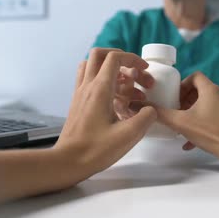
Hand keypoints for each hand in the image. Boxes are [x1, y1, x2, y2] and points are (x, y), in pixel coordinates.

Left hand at [52, 48, 156, 186]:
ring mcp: (80, 93)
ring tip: (128, 89)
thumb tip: (151, 109)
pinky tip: (116, 101)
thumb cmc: (96, 149)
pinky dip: (104, 83)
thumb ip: (145, 118)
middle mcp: (87, 86)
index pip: (115, 58)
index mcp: (100, 89)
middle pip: (100, 55)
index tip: (145, 70)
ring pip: (93, 67)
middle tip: (135, 77)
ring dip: (111, 71)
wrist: (67, 162)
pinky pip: (89, 81)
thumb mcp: (129, 135)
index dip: (132, 59)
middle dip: (122, 60)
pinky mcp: (78, 103)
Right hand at [156, 71, 218, 161]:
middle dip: (185, 101)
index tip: (173, 97)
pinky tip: (190, 142)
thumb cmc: (211, 132)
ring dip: (191, 113)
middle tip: (175, 111)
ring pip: (205, 105)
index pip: (195, 76)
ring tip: (181, 125)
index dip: (182, 84)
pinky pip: (212, 117)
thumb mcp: (181, 123)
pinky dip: (200, 124)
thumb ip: (161, 114)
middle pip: (199, 91)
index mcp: (210, 90)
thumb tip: (142, 107)